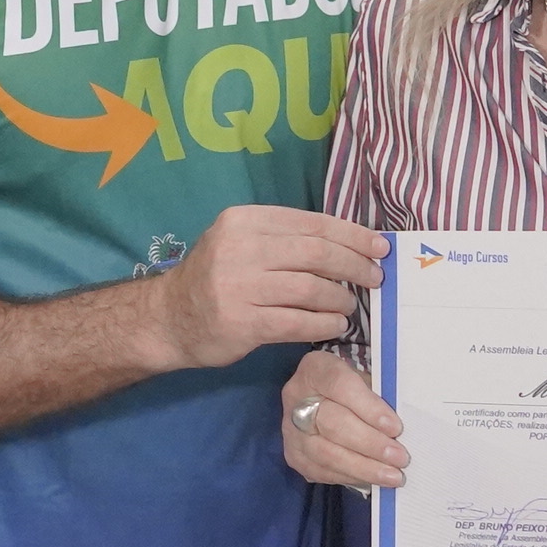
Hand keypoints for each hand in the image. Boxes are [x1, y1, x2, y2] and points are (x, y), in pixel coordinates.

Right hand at [156, 207, 386, 368]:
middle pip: (315, 253)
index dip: (351, 235)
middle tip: (375, 278)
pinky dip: (323, 323)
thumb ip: (285, 240)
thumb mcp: (241, 243)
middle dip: (353, 265)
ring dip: (340, 298)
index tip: (378, 247)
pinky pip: (296, 321)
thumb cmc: (216, 279)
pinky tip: (335, 326)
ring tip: (351, 305)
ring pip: (309, 288)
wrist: (168, 318)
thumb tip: (349, 246)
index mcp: (244, 220)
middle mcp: (240, 247)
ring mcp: (238, 285)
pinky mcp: (240, 321)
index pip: (311, 223)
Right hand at [280, 351, 403, 489]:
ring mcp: (291, 429)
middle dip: (370, 443)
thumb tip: (401, 428)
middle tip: (400, 457)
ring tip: (392, 476)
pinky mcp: (294, 455)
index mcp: (315, 369)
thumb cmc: (353, 387)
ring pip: (325, 453)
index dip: (369, 407)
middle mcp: (296, 397)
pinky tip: (373, 479)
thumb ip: (380, 396)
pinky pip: (322, 471)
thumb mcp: (365, 378)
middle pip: (332, 423)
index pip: (340, 386)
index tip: (395, 427)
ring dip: (363, 467)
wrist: (324, 397)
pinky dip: (351, 477)